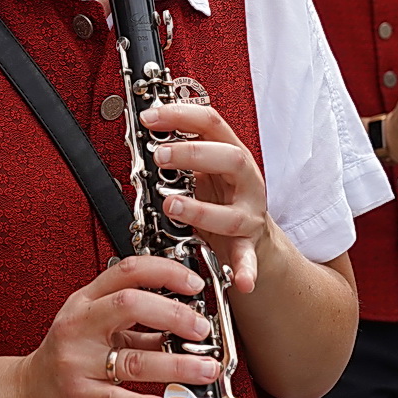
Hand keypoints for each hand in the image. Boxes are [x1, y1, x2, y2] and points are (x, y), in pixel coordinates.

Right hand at [16, 254, 219, 397]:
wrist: (28, 395)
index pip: (128, 271)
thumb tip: (188, 321)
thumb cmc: (67, 358)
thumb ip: (137, 324)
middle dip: (175, 315)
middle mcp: (80, 325)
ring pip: (133, 359)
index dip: (167, 272)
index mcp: (87, 300)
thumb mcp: (97, 329)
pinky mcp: (79, 394)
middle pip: (130, 305)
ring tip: (206, 369)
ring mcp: (77, 360)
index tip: (195, 285)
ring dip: (177, 365)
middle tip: (203, 329)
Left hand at [138, 101, 273, 292]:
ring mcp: (248, 215)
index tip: (150, 117)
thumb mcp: (205, 169)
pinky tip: (241, 281)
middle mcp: (245, 182)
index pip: (212, 123)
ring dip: (200, 210)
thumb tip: (144, 129)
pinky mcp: (247, 246)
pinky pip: (247, 259)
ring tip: (172, 206)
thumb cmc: (222, 198)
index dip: (181, 115)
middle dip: (193, 154)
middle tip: (160, 155)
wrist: (253, 239)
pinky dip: (245, 270)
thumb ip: (181, 153)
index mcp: (232, 155)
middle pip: (230, 159)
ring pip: (231, 213)